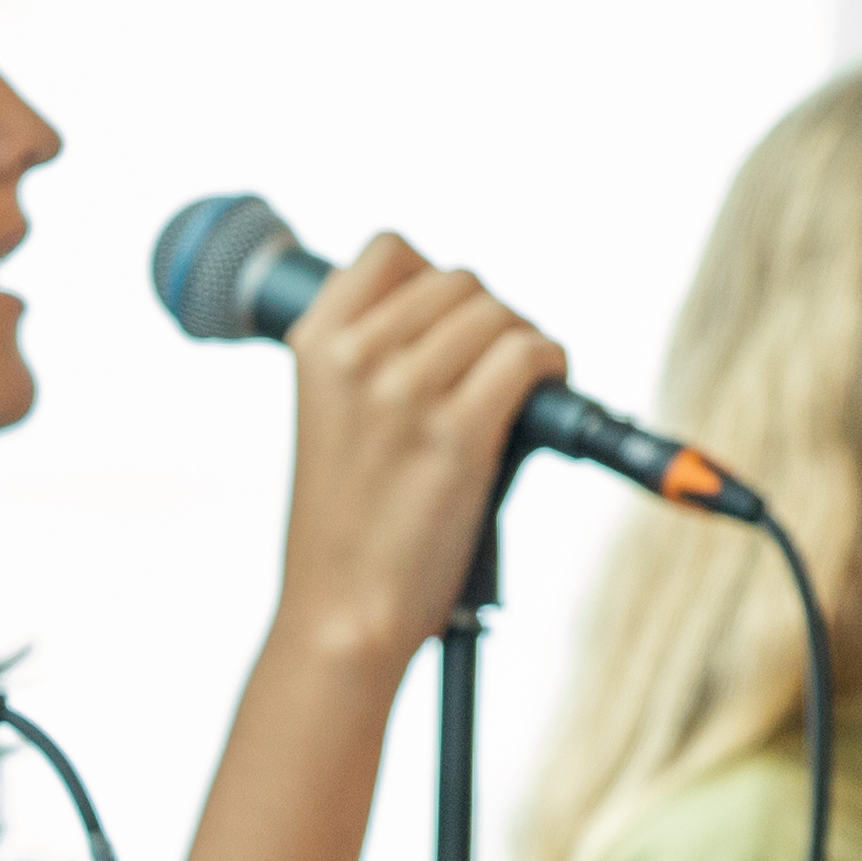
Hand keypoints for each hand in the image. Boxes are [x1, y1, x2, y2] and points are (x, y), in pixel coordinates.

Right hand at [264, 233, 570, 663]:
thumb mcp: (336, 416)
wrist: (341, 610)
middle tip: (491, 375)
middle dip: (487, 320)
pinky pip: (527, 355)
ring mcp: (405, 392)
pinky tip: (542, 393)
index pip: (390, 250)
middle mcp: (355, 357)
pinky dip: (549, 366)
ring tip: (517, 392)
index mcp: (313, 344)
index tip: (442, 327)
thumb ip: (381, 356)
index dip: (430, 280)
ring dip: (522, 345)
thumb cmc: (349, 522)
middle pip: (459, 281)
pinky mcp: (457, 433)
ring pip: (498, 314)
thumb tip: (475, 314)